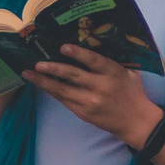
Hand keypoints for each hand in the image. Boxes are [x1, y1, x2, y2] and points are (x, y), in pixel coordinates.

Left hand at [25, 45, 159, 144]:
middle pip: (73, 76)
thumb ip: (111, 61)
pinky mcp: (83, 113)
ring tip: (28, 73)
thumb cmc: (132, 92)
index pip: (94, 61)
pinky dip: (51, 91)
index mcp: (113, 73)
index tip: (63, 47)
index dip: (78, 54)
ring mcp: (90, 102)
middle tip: (37, 63)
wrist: (136, 121)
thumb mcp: (128, 72)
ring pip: (63, 91)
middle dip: (53, 69)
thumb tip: (92, 43)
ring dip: (44, 82)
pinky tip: (40, 84)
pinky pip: (63, 100)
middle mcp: (100, 88)